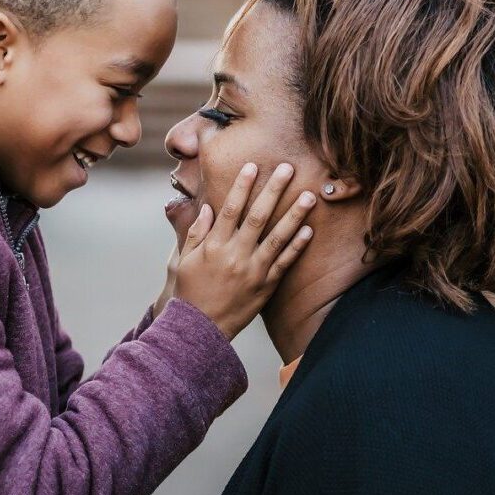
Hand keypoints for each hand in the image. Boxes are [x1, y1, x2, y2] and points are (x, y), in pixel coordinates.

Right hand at [170, 162, 315, 338]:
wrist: (199, 328)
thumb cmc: (191, 291)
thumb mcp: (186, 260)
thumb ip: (197, 233)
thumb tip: (208, 208)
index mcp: (215, 245)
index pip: (231, 208)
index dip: (242, 186)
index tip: (253, 166)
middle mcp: (236, 254)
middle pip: (258, 216)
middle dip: (274, 190)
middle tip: (289, 168)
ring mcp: (253, 270)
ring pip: (277, 237)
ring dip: (294, 215)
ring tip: (309, 196)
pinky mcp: (266, 286)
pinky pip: (285, 263)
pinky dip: (297, 246)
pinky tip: (309, 230)